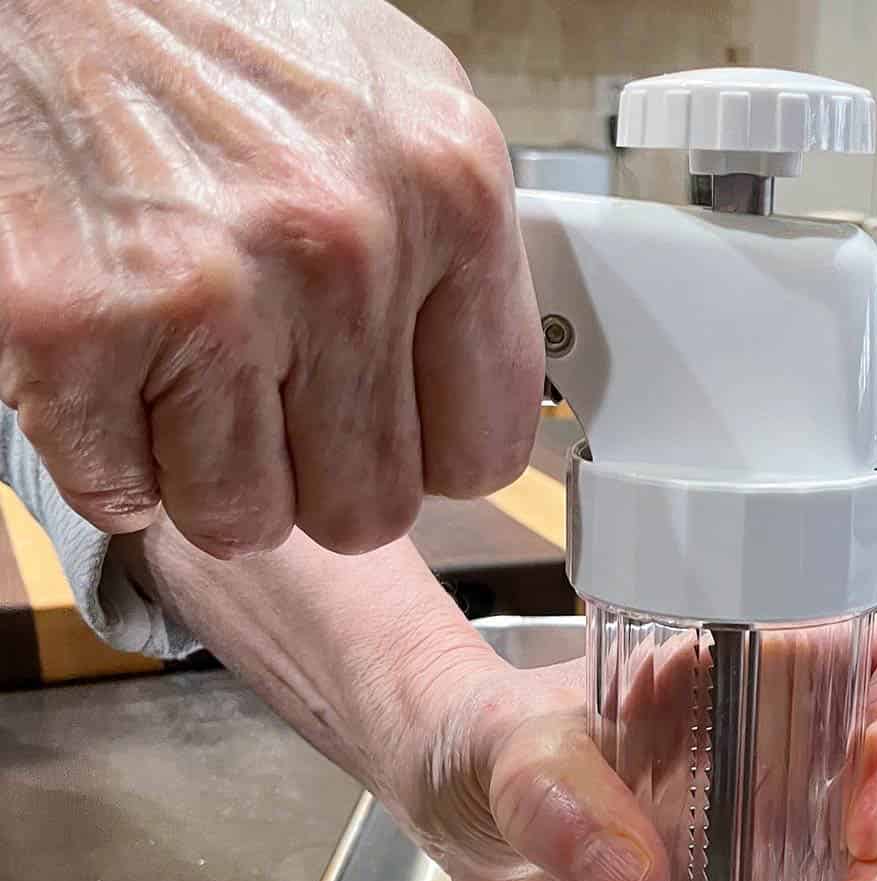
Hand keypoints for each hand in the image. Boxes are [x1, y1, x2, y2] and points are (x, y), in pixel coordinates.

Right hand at [0, 0, 541, 556]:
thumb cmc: (216, 24)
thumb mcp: (393, 105)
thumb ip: (453, 252)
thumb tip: (470, 383)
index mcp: (448, 192)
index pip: (484, 450)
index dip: (425, 456)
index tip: (388, 429)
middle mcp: (344, 249)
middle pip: (368, 507)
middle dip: (313, 473)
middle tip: (268, 393)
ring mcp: (210, 294)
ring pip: (247, 519)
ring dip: (210, 473)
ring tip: (185, 372)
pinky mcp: (77, 329)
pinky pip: (122, 494)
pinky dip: (110, 457)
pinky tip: (115, 371)